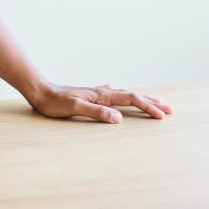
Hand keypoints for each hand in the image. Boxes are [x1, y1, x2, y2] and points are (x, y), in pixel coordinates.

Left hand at [29, 81, 173, 123]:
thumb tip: (119, 118)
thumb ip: (96, 112)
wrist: (39, 91)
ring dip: (140, 99)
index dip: (147, 107)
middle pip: (131, 95)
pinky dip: (122, 96)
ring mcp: (94, 93)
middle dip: (151, 102)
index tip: (163, 116)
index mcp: (100, 95)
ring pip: (123, 95)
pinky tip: (117, 95)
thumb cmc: (54, 102)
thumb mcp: (74, 108)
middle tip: (169, 109)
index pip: (130, 99)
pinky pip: (111, 95)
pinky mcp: (88, 96)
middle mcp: (100, 92)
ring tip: (152, 102)